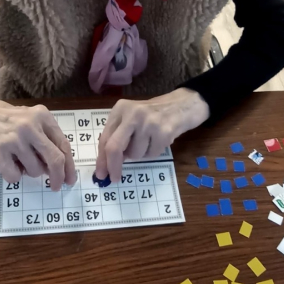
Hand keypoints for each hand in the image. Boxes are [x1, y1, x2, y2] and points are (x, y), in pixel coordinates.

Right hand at [0, 85, 75, 189]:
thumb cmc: (6, 119)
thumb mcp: (31, 120)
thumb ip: (46, 138)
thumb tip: (59, 168)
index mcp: (42, 116)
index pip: (63, 145)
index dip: (69, 166)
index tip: (70, 179)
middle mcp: (30, 125)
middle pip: (54, 159)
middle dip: (58, 177)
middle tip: (56, 186)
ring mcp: (13, 138)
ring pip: (34, 170)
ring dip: (30, 172)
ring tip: (19, 160)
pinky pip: (14, 176)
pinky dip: (13, 176)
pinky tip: (6, 163)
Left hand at [95, 88, 209, 182]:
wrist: (183, 104)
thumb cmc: (154, 114)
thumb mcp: (132, 117)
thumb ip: (119, 135)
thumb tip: (108, 163)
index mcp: (121, 109)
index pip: (105, 138)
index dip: (101, 159)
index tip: (100, 174)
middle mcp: (132, 113)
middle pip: (114, 147)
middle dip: (113, 166)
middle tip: (114, 178)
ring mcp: (149, 122)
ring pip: (135, 154)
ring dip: (141, 154)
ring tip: (150, 141)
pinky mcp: (164, 132)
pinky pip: (152, 155)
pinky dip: (154, 152)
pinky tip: (160, 140)